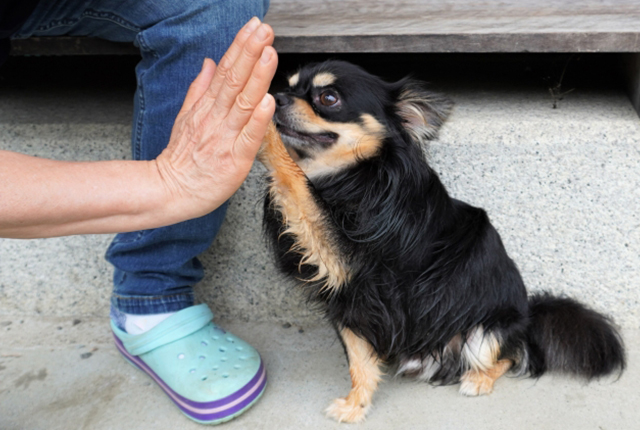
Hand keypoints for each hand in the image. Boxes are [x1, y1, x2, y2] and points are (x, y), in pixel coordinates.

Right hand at [155, 17, 277, 220]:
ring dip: (257, 77)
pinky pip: (248, 137)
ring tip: (269, 54)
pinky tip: (267, 101)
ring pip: (243, 102)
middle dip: (250, 52)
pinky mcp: (234, 160)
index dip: (241, 48)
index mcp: (206, 107)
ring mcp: (225, 138)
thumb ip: (199, 89)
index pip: (225, 71)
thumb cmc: (182, 158)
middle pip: (234, 80)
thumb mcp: (187, 117)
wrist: (170, 191)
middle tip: (264, 30)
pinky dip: (258, 119)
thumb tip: (210, 62)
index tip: (254, 28)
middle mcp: (216, 118)